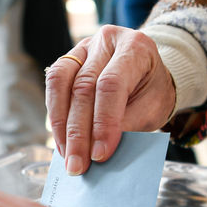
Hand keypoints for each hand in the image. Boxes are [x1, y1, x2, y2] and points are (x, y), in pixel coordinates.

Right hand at [45, 25, 177, 175]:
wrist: (148, 73)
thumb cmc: (152, 91)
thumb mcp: (153, 108)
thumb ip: (128, 124)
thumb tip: (98, 151)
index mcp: (135, 47)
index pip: (111, 84)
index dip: (103, 122)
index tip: (100, 154)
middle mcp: (107, 40)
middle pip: (83, 87)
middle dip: (78, 132)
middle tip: (78, 165)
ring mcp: (84, 47)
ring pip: (61, 83)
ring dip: (61, 125)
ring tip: (66, 155)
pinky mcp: (68, 59)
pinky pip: (54, 85)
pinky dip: (56, 115)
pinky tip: (61, 140)